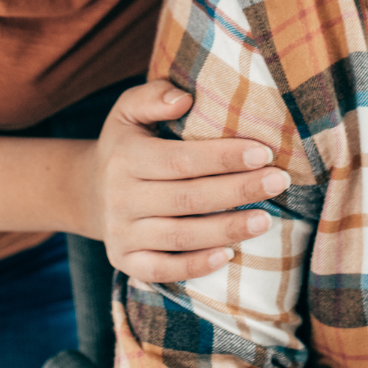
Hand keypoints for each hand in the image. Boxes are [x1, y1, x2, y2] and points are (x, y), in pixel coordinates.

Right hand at [83, 78, 289, 281]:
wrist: (89, 190)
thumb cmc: (126, 143)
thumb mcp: (128, 109)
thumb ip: (154, 96)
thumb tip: (185, 98)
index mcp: (125, 157)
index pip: (181, 160)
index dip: (223, 157)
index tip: (263, 152)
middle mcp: (121, 198)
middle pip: (188, 199)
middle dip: (238, 191)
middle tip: (278, 181)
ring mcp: (122, 234)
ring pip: (180, 237)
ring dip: (227, 230)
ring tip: (266, 220)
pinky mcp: (125, 262)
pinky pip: (162, 271)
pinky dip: (195, 266)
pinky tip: (228, 256)